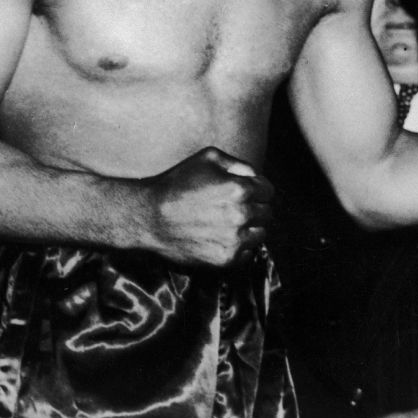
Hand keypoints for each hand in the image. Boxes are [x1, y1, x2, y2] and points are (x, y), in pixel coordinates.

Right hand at [141, 147, 272, 266]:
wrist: (148, 218)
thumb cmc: (177, 184)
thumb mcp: (208, 158)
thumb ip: (239, 163)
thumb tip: (256, 176)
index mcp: (240, 188)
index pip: (268, 191)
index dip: (258, 190)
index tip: (247, 193)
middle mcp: (241, 215)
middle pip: (267, 213)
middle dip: (256, 208)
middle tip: (236, 208)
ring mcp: (234, 240)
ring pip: (261, 234)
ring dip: (251, 229)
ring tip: (230, 224)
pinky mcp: (225, 259)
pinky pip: (248, 254)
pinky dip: (241, 247)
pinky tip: (223, 238)